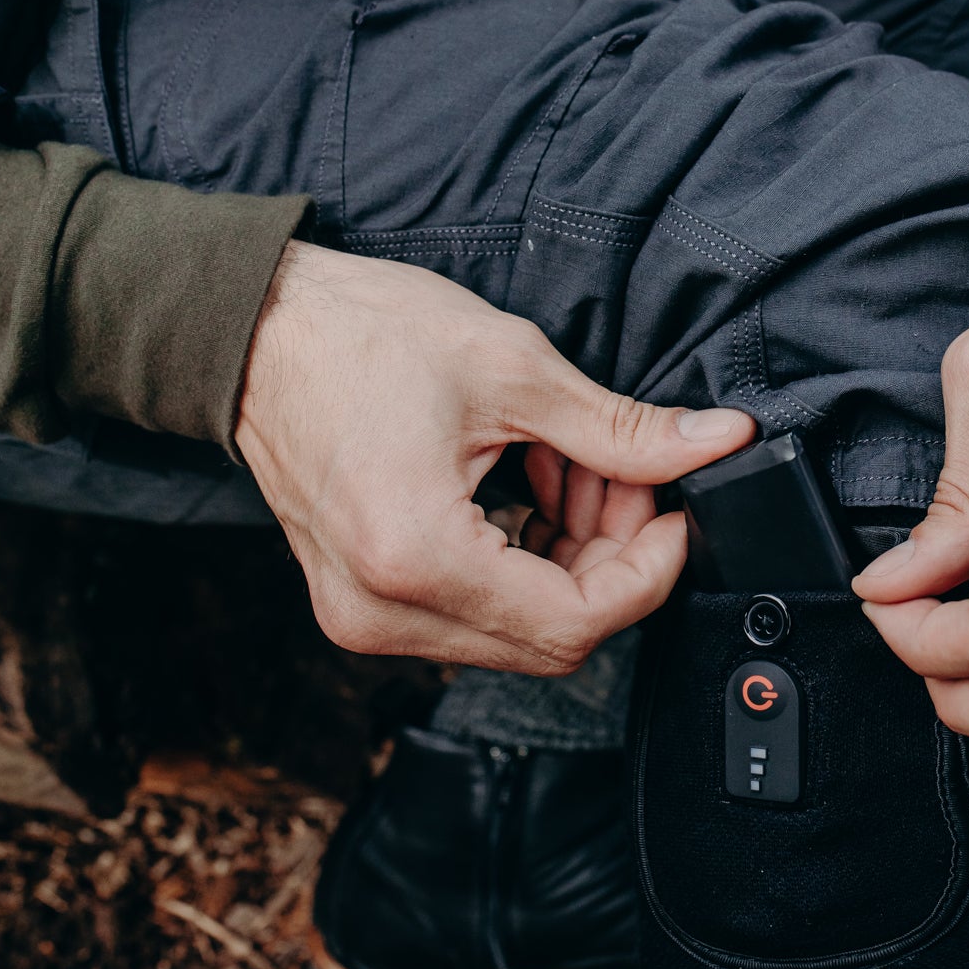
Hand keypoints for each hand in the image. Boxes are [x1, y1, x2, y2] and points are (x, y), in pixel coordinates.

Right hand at [235, 242, 753, 669]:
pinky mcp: (362, 602)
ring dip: (568, 558)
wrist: (254, 330)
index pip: (575, 622)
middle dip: (611, 559)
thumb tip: (715, 444)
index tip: (674, 510)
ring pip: (517, 630)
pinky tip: (528, 487)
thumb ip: (621, 427)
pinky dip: (521, 559)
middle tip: (622, 475)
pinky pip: (472, 613)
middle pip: (550, 638)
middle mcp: (382, 611)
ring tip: (568, 466)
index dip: (648, 571)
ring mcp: (364, 616)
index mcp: (415, 558)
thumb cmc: (358, 335)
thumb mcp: (511, 367)